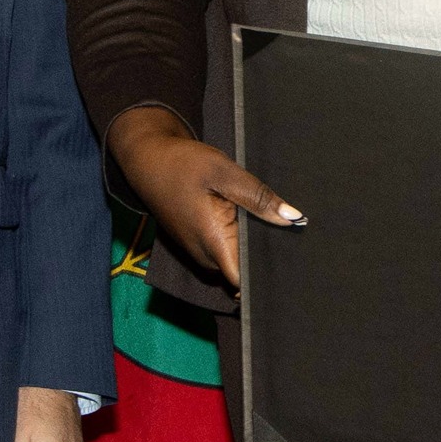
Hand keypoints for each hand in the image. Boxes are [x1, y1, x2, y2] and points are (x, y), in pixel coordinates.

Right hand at [108, 105, 302, 290]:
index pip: (243, 281)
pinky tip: (250, 216)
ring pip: (236, 258)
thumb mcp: (224, 172)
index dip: (266, 276)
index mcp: (212, 242)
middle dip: (265, 254)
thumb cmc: (182, 164)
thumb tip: (292, 218)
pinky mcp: (198, 242)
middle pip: (243, 269)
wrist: (148, 161)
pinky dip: (240, 236)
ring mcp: (199, 250)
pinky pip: (226, 248)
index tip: (289, 261)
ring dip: (252, 243)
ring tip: (270, 219)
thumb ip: (258, 197)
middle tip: (289, 232)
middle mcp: (205, 255)